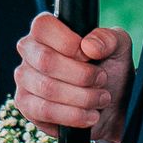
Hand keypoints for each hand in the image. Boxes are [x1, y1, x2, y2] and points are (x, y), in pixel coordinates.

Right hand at [15, 16, 132, 142]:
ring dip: (83, 97)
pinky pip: (45, 111)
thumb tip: (89, 46)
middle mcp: (30, 51)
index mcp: (46, 31)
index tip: (90, 56)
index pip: (43, 26)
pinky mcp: (26, 105)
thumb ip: (108, 39)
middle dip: (82, 75)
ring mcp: (24, 78)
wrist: (111, 107)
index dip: (69, 43)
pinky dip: (74, 115)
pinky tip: (90, 115)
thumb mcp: (118, 48)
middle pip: (46, 60)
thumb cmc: (109, 70)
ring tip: (101, 99)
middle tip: (102, 79)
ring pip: (47, 88)